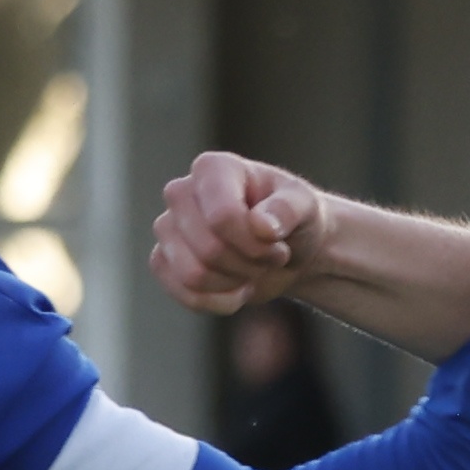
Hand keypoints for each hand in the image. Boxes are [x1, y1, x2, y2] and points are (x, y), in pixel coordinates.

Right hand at [152, 151, 327, 316]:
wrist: (285, 250)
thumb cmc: (293, 219)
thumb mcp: (306, 207)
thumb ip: (289, 209)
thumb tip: (262, 225)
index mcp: (212, 169)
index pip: (221, 217)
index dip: (254, 243)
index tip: (277, 242)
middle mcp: (181, 193)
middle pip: (208, 250)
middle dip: (249, 264)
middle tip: (269, 257)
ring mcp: (167, 227)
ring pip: (193, 275)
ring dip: (234, 282)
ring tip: (252, 269)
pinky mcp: (163, 260)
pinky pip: (183, 293)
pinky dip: (218, 301)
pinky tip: (236, 287)